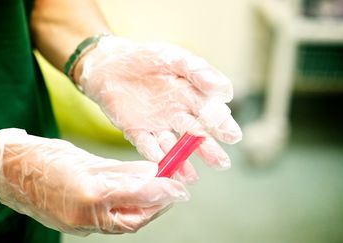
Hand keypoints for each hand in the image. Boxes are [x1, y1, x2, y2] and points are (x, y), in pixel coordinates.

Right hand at [0, 128, 188, 235]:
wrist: (10, 172)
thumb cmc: (45, 158)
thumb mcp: (87, 158)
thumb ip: (122, 170)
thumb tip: (152, 172)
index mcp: (91, 193)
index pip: (138, 196)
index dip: (162, 191)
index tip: (178, 183)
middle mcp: (87, 215)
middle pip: (135, 218)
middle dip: (158, 205)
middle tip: (175, 191)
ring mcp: (80, 224)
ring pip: (124, 223)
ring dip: (146, 211)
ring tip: (160, 196)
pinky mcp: (76, 226)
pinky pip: (109, 223)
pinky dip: (127, 213)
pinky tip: (136, 201)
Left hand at [75, 35, 241, 182]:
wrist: (109, 63)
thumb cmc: (145, 58)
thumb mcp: (174, 57)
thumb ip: (198, 71)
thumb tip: (225, 91)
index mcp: (190, 96)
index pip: (210, 113)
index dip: (221, 125)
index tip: (233, 136)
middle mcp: (177, 114)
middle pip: (195, 135)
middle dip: (208, 149)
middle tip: (221, 164)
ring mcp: (157, 125)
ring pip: (173, 146)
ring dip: (182, 161)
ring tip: (191, 177)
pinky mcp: (136, 130)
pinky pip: (146, 144)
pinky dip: (154, 154)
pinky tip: (161, 162)